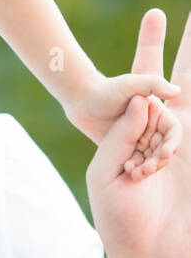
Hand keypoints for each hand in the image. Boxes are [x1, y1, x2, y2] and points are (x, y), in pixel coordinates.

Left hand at [64, 29, 179, 169]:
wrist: (82, 102)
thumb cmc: (106, 90)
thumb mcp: (130, 83)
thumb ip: (154, 84)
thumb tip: (176, 92)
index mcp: (157, 112)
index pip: (173, 131)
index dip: (172, 143)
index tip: (165, 154)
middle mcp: (151, 126)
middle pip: (164, 147)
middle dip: (159, 160)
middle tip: (148, 170)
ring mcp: (140, 139)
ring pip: (152, 158)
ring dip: (148, 167)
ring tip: (136, 174)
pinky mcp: (128, 149)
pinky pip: (137, 163)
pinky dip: (136, 169)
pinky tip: (128, 173)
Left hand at [86, 8, 190, 257]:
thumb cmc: (119, 218)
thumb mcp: (106, 171)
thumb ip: (123, 135)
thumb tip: (147, 101)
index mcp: (142, 125)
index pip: (150, 77)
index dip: (154, 44)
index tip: (158, 13)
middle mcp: (173, 128)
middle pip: (185, 78)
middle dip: (190, 48)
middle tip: (188, 17)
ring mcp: (188, 144)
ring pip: (188, 103)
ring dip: (186, 81)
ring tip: (176, 81)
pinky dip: (182, 128)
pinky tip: (179, 129)